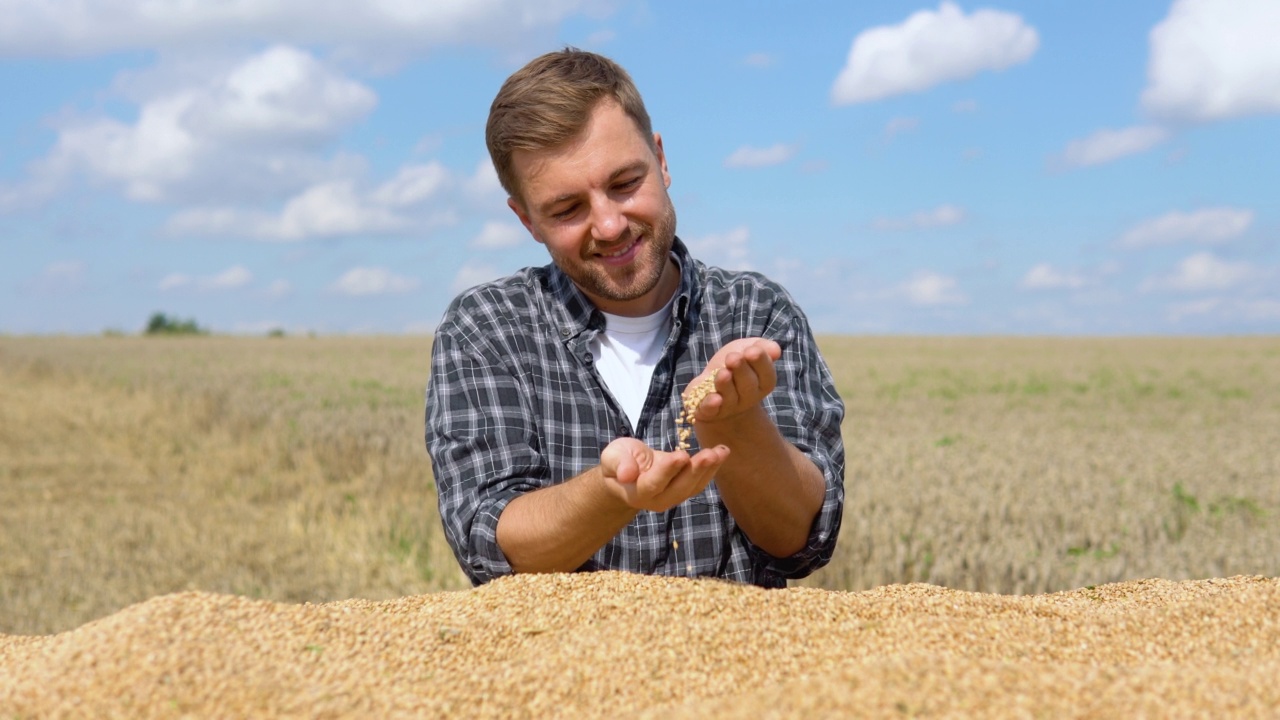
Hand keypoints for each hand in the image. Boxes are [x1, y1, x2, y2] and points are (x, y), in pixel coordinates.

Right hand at [599, 437, 729, 511]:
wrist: (626, 475)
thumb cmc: (618, 463)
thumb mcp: (612, 457)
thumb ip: (619, 464)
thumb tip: (627, 474)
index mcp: (637, 492)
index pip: (654, 483)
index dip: (668, 470)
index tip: (681, 455)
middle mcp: (657, 500)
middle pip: (679, 488)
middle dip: (696, 470)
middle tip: (710, 454)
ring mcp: (673, 497)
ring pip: (693, 486)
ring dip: (709, 469)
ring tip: (721, 451)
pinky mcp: (684, 490)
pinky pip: (699, 482)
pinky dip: (712, 468)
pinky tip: (721, 453)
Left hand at [685, 338, 781, 422]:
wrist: (712, 388)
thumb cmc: (734, 365)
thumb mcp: (747, 349)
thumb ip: (762, 347)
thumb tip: (775, 350)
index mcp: (762, 382)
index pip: (767, 374)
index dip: (761, 362)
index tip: (751, 350)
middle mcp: (748, 398)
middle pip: (748, 385)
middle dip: (741, 370)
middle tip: (733, 358)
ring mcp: (729, 406)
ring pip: (729, 397)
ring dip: (726, 384)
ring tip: (723, 373)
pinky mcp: (710, 411)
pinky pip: (712, 411)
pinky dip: (712, 405)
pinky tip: (714, 399)